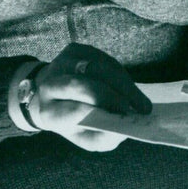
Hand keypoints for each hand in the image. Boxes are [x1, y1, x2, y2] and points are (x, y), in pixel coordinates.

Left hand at [27, 43, 151, 151]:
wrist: (54, 96)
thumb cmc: (74, 120)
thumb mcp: (86, 137)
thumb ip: (103, 139)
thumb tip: (123, 130)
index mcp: (48, 112)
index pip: (74, 110)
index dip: (103, 112)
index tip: (125, 117)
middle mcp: (49, 85)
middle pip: (84, 86)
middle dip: (115, 97)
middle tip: (138, 109)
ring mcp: (61, 63)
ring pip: (99, 69)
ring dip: (124, 85)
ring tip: (138, 100)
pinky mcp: (74, 50)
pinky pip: (104, 60)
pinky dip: (120, 74)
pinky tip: (127, 87)